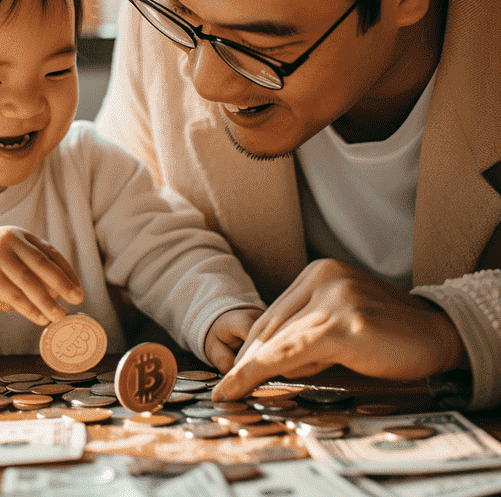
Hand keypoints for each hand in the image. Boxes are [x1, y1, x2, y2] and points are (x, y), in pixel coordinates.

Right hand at [0, 226, 83, 325]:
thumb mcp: (10, 258)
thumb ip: (30, 270)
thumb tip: (60, 294)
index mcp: (20, 235)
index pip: (50, 252)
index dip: (66, 271)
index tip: (77, 287)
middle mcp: (10, 241)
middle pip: (42, 264)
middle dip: (63, 283)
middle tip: (78, 298)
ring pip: (29, 282)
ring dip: (48, 301)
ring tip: (61, 315)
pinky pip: (14, 295)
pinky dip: (30, 309)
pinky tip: (41, 319)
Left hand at [213, 258, 467, 400]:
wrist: (439, 335)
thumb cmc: (388, 336)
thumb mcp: (339, 326)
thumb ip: (306, 334)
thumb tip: (268, 363)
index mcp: (318, 273)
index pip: (274, 314)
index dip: (249, 345)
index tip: (231, 370)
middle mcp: (322, 277)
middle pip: (270, 325)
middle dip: (245, 360)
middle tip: (226, 388)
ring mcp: (334, 296)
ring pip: (278, 339)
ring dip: (249, 370)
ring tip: (230, 391)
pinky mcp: (345, 321)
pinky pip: (293, 350)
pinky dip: (262, 371)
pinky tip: (244, 384)